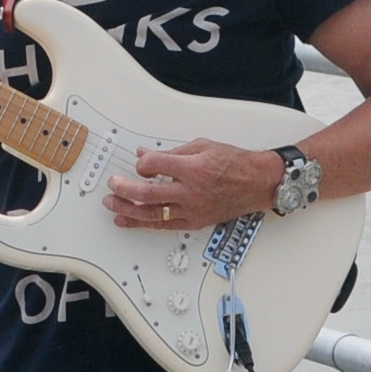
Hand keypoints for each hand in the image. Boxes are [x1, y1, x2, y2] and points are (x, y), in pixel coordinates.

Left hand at [107, 139, 281, 232]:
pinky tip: (129, 221)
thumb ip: (171, 152)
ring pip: (151, 215)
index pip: (153, 166)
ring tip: (112, 205)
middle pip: (147, 194)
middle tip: (113, 184)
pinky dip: (143, 223)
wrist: (258, 183)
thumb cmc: (235, 164)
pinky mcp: (194, 222)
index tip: (140, 162)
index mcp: (193, 169)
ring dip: (127, 211)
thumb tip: (146, 154)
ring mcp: (192, 210)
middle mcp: (191, 192)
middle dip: (124, 189)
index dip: (141, 163)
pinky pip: (163, 225)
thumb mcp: (203, 146)